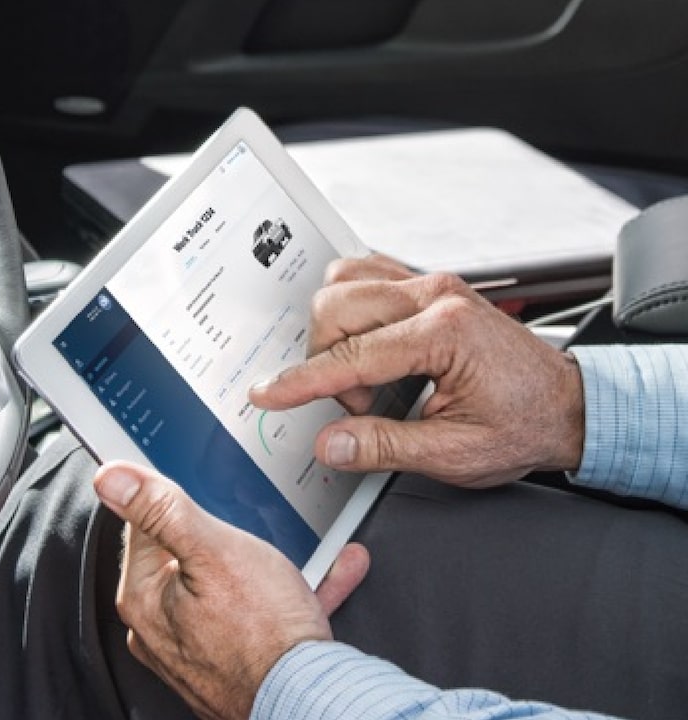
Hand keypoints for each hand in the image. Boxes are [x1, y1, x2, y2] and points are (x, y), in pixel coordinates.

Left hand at [93, 462, 369, 719]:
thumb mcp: (213, 550)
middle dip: (227, 534)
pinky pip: (256, 614)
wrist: (311, 699)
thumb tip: (111, 478)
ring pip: (229, 584)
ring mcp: (194, 648)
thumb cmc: (265, 633)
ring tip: (300, 550)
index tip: (209, 494)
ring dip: (267, 562)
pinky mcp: (229, 662)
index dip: (179, 503)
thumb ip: (161, 510)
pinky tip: (321, 576)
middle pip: (186, 554)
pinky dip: (285, 593)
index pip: (144, 525)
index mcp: (143, 596)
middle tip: (256, 527)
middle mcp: (159, 628)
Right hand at [250, 255, 584, 487]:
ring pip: (345, 279)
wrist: (569, 404)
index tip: (268, 393)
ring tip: (365, 377)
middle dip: (325, 360)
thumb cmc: (524, 424)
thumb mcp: (455, 453)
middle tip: (357, 406)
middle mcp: (436, 295)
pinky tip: (367, 346)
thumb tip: (330, 443)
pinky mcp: (430, 286)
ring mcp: (433, 284)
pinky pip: (367, 275)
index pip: (350, 356)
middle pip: (337, 304)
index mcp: (445, 333)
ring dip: (335, 330)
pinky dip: (350, 309)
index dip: (300, 381)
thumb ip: (384, 446)